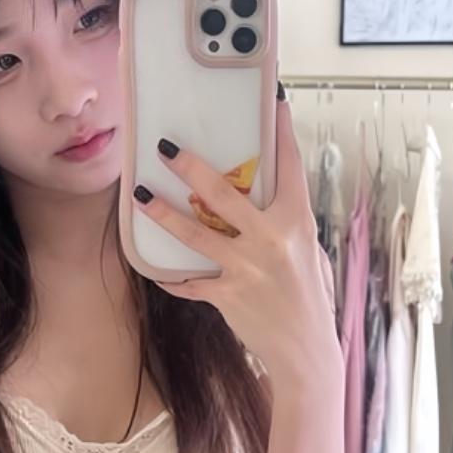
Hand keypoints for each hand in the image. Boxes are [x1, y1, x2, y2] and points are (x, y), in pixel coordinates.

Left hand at [132, 97, 340, 401]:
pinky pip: (190, 281)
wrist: (306, 352)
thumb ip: (285, 225)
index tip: (274, 100)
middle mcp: (271, 239)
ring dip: (164, 212)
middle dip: (191, 166)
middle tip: (167, 147)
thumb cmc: (310, 299)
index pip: (289, 166)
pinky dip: (172, 275)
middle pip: (224, 192)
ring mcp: (247, 267)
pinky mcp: (227, 294)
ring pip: (195, 232)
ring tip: (141, 194)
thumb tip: (261, 200)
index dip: (281, 130)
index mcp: (298, 222)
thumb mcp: (309, 253)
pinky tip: (156, 267)